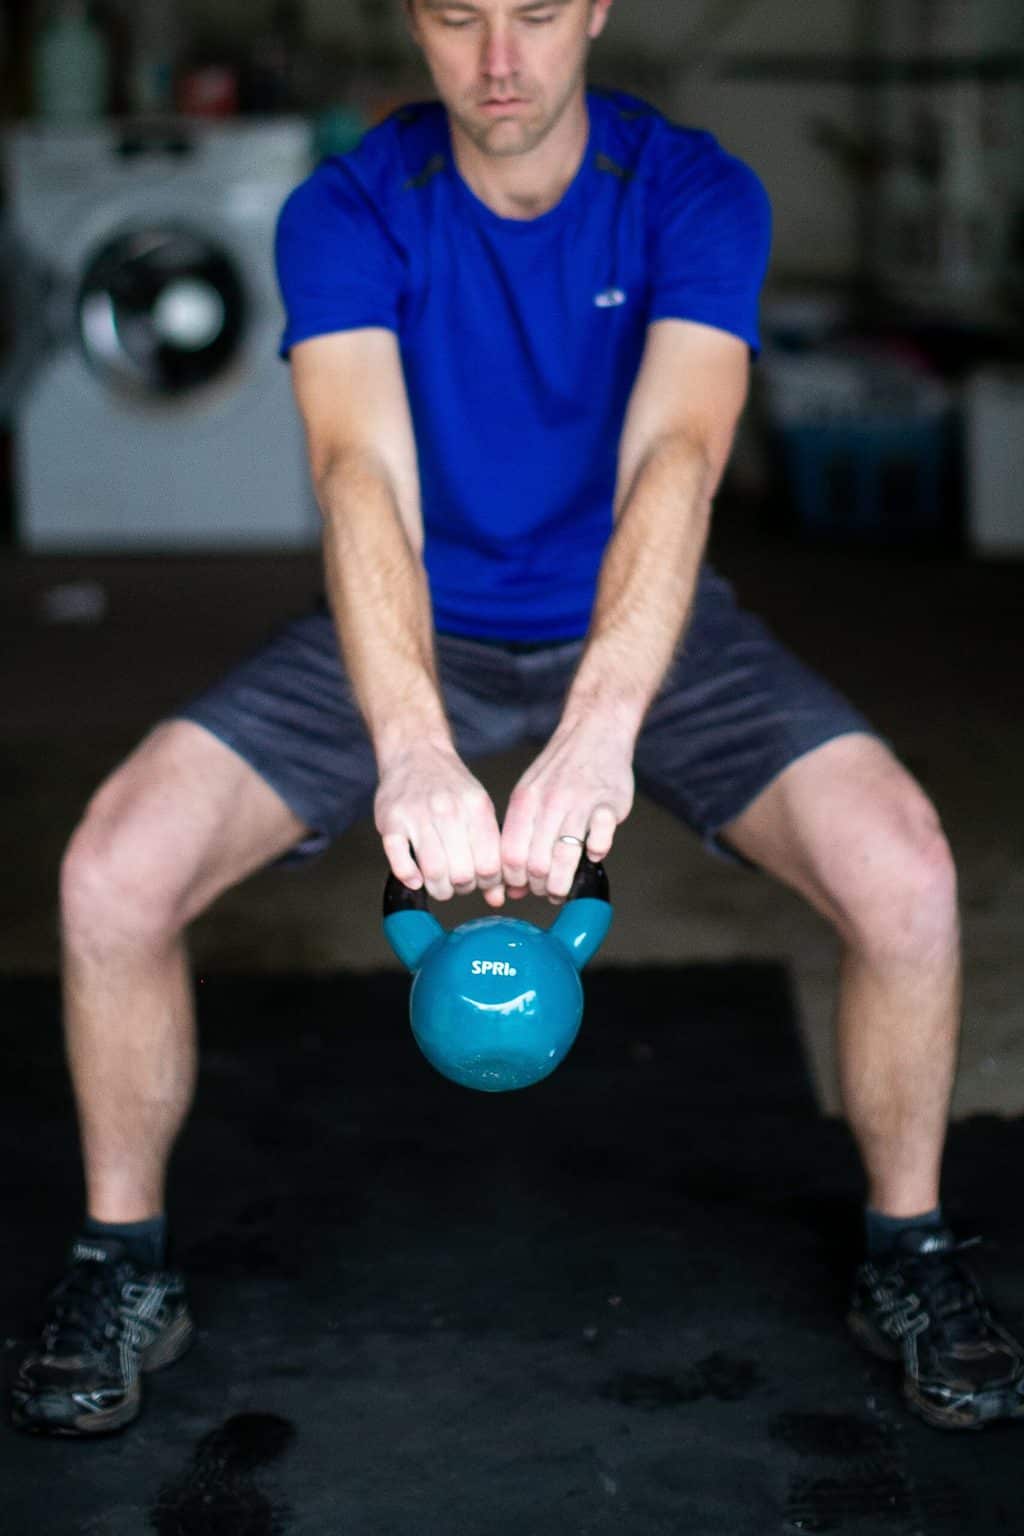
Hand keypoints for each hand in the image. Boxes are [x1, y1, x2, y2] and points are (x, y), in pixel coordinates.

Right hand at [375, 740, 506, 905]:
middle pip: (462, 874)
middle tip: (458, 883)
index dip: (487, 884)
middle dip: (462, 888)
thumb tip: (498, 897)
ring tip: (439, 883)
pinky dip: (409, 877)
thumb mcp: (479, 810)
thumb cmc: (450, 786)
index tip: (480, 881)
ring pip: (433, 872)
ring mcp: (417, 815)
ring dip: (438, 889)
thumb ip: (491, 851)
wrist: (415, 752)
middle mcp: (448, 810)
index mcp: (476, 808)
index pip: (490, 865)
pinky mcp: (391, 821)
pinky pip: (400, 861)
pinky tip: (416, 877)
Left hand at [500, 717, 633, 902]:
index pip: (511, 855)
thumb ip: (519, 837)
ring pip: (566, 857)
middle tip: (546, 891)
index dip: (516, 880)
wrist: (595, 732)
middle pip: (537, 863)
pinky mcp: (609, 805)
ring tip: (564, 889)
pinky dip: (596, 854)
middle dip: (540, 887)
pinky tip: (593, 854)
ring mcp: (580, 804)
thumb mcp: (529, 795)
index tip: (524, 886)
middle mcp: (549, 803)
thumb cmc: (559, 770)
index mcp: (525, 802)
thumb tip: (512, 887)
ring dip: (564, 882)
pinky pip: (601, 840)